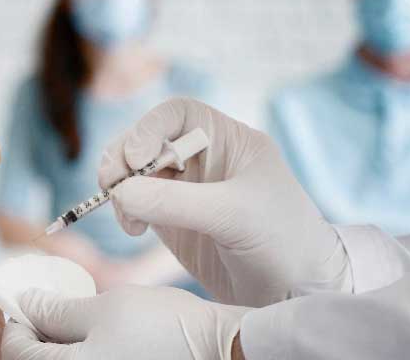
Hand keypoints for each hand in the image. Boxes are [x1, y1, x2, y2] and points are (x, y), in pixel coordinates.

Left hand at [1, 285, 248, 359]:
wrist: (221, 349)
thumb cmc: (165, 328)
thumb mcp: (105, 308)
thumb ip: (57, 310)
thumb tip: (24, 303)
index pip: (18, 352)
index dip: (15, 320)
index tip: (21, 297)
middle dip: (35, 334)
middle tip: (44, 304)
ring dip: (57, 345)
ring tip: (71, 316)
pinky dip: (80, 353)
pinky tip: (94, 334)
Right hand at [98, 98, 351, 305]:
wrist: (298, 294)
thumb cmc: (283, 242)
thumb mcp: (233, 215)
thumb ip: (175, 202)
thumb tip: (120, 193)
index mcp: (229, 141)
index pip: (177, 115)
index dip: (149, 128)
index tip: (137, 158)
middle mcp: (204, 159)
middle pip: (147, 139)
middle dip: (124, 157)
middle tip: (111, 183)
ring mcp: (187, 191)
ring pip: (136, 172)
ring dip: (120, 186)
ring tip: (128, 216)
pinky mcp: (174, 221)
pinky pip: (136, 203)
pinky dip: (125, 210)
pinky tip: (134, 228)